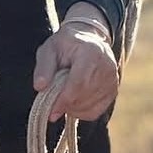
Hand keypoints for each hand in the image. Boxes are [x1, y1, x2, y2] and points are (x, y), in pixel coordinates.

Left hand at [33, 7, 119, 122]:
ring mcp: (113, 80)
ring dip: (72, 109)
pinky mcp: (113, 91)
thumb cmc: (65, 45)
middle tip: (52, 103)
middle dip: (65, 105)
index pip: (79, 83)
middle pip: (84, 97)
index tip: (50, 111)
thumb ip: (43, 67)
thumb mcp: (49, 49)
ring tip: (62, 96)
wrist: (88, 40)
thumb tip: (39, 87)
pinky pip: (95, 112)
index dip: (63, 100)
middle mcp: (107, 66)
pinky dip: (81, 112)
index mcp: (91, 52)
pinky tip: (72, 102)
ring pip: (90, 107)